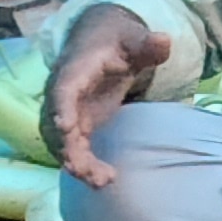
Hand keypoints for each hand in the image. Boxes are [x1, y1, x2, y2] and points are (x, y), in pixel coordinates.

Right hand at [45, 9, 169, 186]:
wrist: (103, 43)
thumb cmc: (118, 41)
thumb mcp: (134, 39)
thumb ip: (147, 43)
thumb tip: (164, 40)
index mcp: (74, 71)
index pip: (63, 89)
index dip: (62, 106)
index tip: (65, 127)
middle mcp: (62, 94)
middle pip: (56, 123)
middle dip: (68, 148)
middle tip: (85, 171)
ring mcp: (67, 111)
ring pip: (62, 142)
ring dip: (77, 163)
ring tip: (102, 181)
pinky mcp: (77, 125)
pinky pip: (73, 148)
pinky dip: (84, 165)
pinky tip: (104, 179)